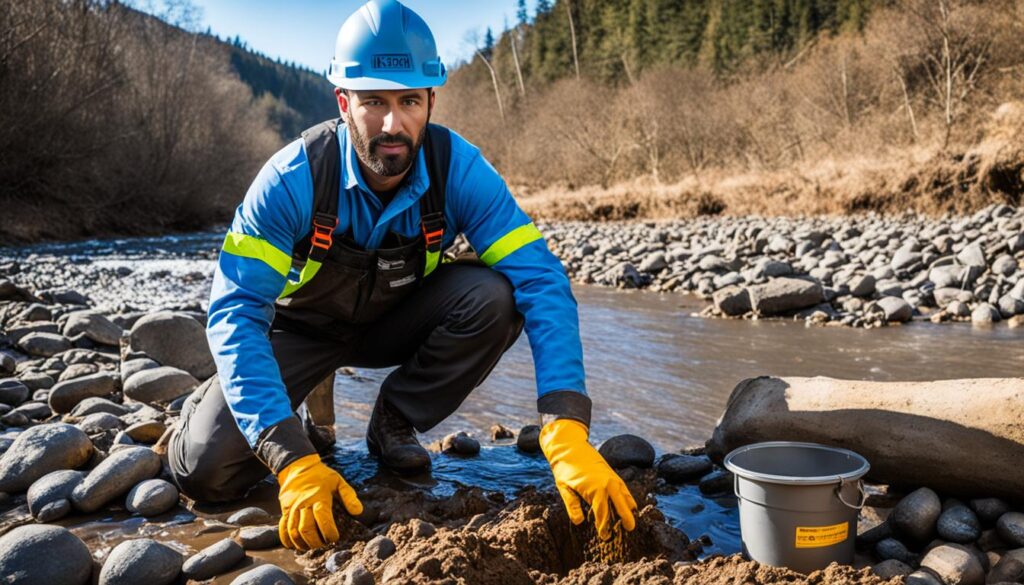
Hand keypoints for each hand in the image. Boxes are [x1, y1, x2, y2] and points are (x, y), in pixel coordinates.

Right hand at [276, 454, 362, 549]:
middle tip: (323, 545)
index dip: (329, 531)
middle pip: (306, 529)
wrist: (298, 467)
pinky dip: (287, 540)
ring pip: (293, 531)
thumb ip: (349, 496)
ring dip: (302, 543)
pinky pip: (282, 528)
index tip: (334, 538)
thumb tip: (358, 512)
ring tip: (311, 547)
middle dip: (316, 542)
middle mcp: (304, 504)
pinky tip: (294, 545)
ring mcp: (293, 508)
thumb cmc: (322, 476)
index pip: (323, 518)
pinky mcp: (285, 510)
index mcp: (319, 497)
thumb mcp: (338, 481)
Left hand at [539, 419, 637, 539]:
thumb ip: (572, 506)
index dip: (604, 527)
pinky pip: (624, 489)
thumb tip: (579, 522)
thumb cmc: (565, 468)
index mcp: (595, 489)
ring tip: (631, 522)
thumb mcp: (564, 488)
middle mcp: (608, 484)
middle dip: (625, 518)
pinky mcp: (613, 474)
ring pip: (625, 496)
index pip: (602, 513)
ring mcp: (612, 478)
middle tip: (629, 530)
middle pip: (620, 505)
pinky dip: (628, 498)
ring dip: (629, 509)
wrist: (570, 446)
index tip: (605, 537)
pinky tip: (629, 505)